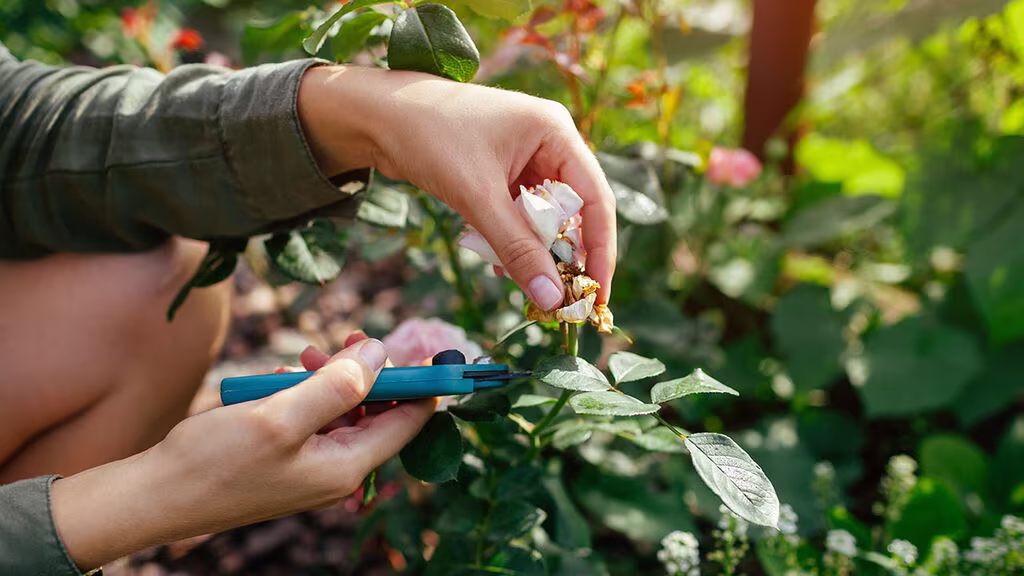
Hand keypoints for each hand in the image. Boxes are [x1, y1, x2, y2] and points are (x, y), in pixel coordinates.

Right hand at [51, 338, 433, 570]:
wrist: (157, 494)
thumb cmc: (214, 461)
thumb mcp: (280, 416)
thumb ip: (337, 385)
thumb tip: (381, 353)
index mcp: (346, 467)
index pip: (408, 422)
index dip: (422, 384)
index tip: (430, 349)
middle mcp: (336, 469)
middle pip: (377, 410)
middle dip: (366, 372)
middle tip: (348, 338)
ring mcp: (312, 464)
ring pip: (343, 408)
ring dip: (329, 378)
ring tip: (302, 359)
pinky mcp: (289, 456)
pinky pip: (313, 416)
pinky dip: (304, 392)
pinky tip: (281, 380)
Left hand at [298, 66, 616, 308]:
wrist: (375, 116)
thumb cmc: (429, 137)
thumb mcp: (478, 198)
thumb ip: (516, 249)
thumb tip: (552, 299)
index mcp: (555, 132)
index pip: (595, 199)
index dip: (600, 251)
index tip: (597, 294)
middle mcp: (548, 142)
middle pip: (574, 211)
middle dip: (566, 256)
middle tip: (562, 300)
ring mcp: (525, 157)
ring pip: (545, 218)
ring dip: (536, 251)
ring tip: (527, 285)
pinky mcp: (502, 173)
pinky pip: (521, 216)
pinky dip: (513, 241)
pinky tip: (499, 264)